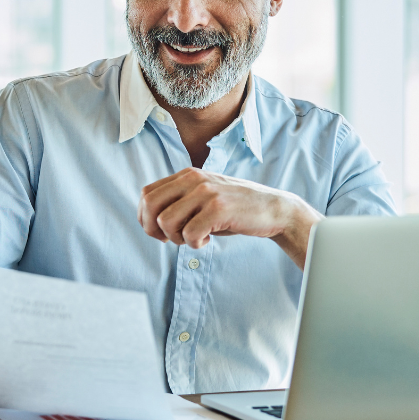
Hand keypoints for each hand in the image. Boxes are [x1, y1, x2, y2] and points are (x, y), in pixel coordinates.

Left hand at [138, 168, 322, 267]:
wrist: (273, 209)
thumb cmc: (235, 208)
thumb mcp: (203, 197)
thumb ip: (179, 201)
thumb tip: (148, 221)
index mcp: (187, 175)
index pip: (146, 194)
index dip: (146, 218)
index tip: (161, 232)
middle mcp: (193, 179)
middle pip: (150, 206)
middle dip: (154, 230)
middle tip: (173, 239)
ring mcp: (206, 193)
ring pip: (166, 222)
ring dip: (177, 238)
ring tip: (195, 237)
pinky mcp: (218, 209)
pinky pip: (189, 234)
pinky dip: (195, 244)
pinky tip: (208, 239)